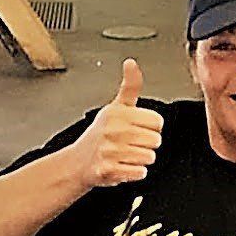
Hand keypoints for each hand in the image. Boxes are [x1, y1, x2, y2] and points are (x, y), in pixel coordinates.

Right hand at [73, 58, 163, 187]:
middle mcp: (113, 130)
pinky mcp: (108, 169)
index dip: (150, 127)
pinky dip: (134, 173)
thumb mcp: (116, 107)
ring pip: (149, 157)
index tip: (136, 128)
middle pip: (156, 141)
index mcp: (118, 113)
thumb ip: (130, 86)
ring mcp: (110, 150)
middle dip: (146, 145)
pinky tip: (122, 166)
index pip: (157, 122)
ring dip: (140, 160)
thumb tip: (131, 63)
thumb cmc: (100, 134)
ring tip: (125, 155)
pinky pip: (140, 173)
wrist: (77, 162)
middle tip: (129, 144)